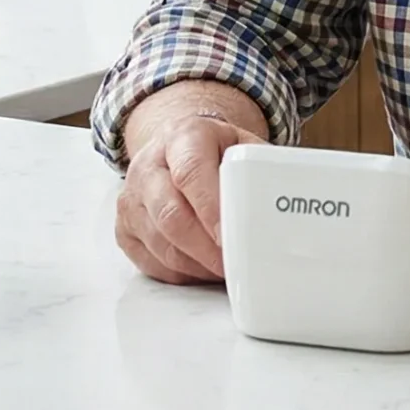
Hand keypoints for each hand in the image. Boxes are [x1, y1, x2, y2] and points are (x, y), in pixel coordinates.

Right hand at [112, 109, 264, 283]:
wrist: (177, 147)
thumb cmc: (216, 151)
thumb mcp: (242, 144)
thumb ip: (260, 169)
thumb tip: (284, 202)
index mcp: (182, 136)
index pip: (191, 173)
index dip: (211, 208)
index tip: (231, 235)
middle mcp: (149, 165)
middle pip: (171, 214)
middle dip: (207, 248)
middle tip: (236, 265)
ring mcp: (132, 198)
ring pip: (160, 243)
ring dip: (197, 265)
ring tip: (227, 270)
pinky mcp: (125, 228)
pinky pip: (151, 262)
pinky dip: (182, 274)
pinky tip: (205, 270)